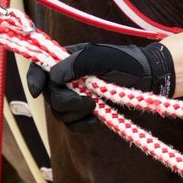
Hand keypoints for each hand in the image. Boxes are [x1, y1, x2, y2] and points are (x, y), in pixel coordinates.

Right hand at [26, 42, 174, 130]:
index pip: (40, 68)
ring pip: (59, 112)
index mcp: (66, 59)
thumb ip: (76, 63)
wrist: (149, 79)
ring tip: (96, 106)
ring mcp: (76, 96)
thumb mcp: (101, 56)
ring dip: (75, 113)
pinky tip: (96, 118)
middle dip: (64, 101)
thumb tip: (53, 76)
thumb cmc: (127, 62)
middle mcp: (68, 78)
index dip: (33, 78)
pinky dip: (82, 124)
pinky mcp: (86, 112)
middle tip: (87, 101)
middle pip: (49, 95)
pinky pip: (73, 125)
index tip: (36, 90)